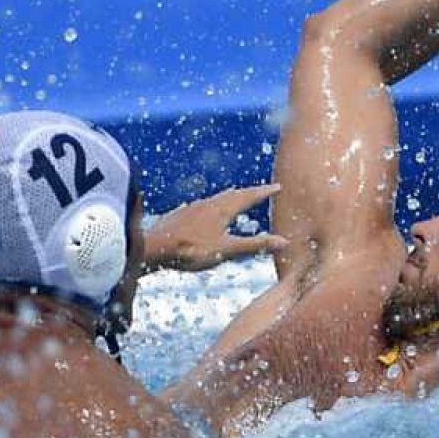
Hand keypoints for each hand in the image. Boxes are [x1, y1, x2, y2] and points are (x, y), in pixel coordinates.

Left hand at [144, 183, 287, 273]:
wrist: (155, 247)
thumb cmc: (192, 250)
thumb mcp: (227, 250)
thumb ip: (254, 245)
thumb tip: (284, 241)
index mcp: (222, 210)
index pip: (248, 197)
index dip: (264, 192)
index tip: (277, 186)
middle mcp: (208, 204)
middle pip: (232, 195)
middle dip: (248, 192)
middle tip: (259, 190)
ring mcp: (193, 208)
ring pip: (216, 198)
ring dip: (229, 197)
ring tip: (234, 196)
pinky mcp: (180, 215)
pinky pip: (201, 206)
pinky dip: (211, 205)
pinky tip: (204, 211)